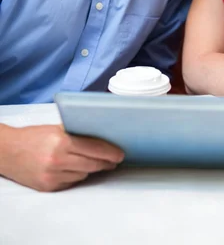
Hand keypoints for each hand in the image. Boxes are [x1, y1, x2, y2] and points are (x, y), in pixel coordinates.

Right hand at [0, 124, 123, 191]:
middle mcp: (58, 160)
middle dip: (106, 162)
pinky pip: (71, 182)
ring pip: (83, 174)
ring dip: (92, 169)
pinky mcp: (48, 187)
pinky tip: (80, 169)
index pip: (94, 148)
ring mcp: (52, 175)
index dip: (110, 152)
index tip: (120, 154)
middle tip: (115, 160)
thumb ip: (76, 133)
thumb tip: (101, 136)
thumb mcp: (56, 128)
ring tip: (99, 163)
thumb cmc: (33, 136)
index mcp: (62, 141)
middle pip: (92, 164)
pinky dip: (77, 175)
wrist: (8, 152)